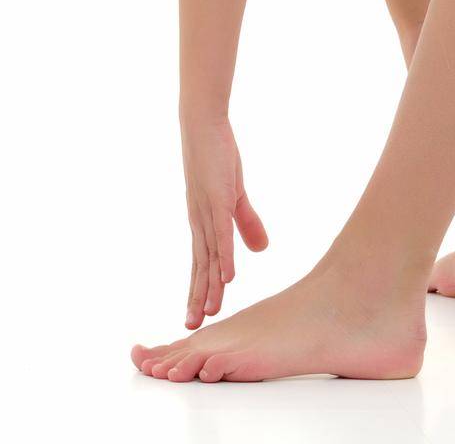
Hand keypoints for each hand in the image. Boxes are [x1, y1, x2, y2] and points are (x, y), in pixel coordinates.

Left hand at [179, 114, 268, 328]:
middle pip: (200, 266)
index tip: (196, 318)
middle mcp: (200, 222)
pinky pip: (222, 232)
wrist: (204, 125)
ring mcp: (207, 211)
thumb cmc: (216, 157)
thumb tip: (261, 250)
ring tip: (212, 312)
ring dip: (212, 284)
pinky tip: (229, 276)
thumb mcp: (234, 195)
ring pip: (210, 255)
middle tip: (193, 328)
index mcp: (203, 222)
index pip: (200, 262)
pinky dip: (226, 255)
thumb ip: (246, 222)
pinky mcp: (217, 199)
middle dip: (197, 296)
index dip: (199, 289)